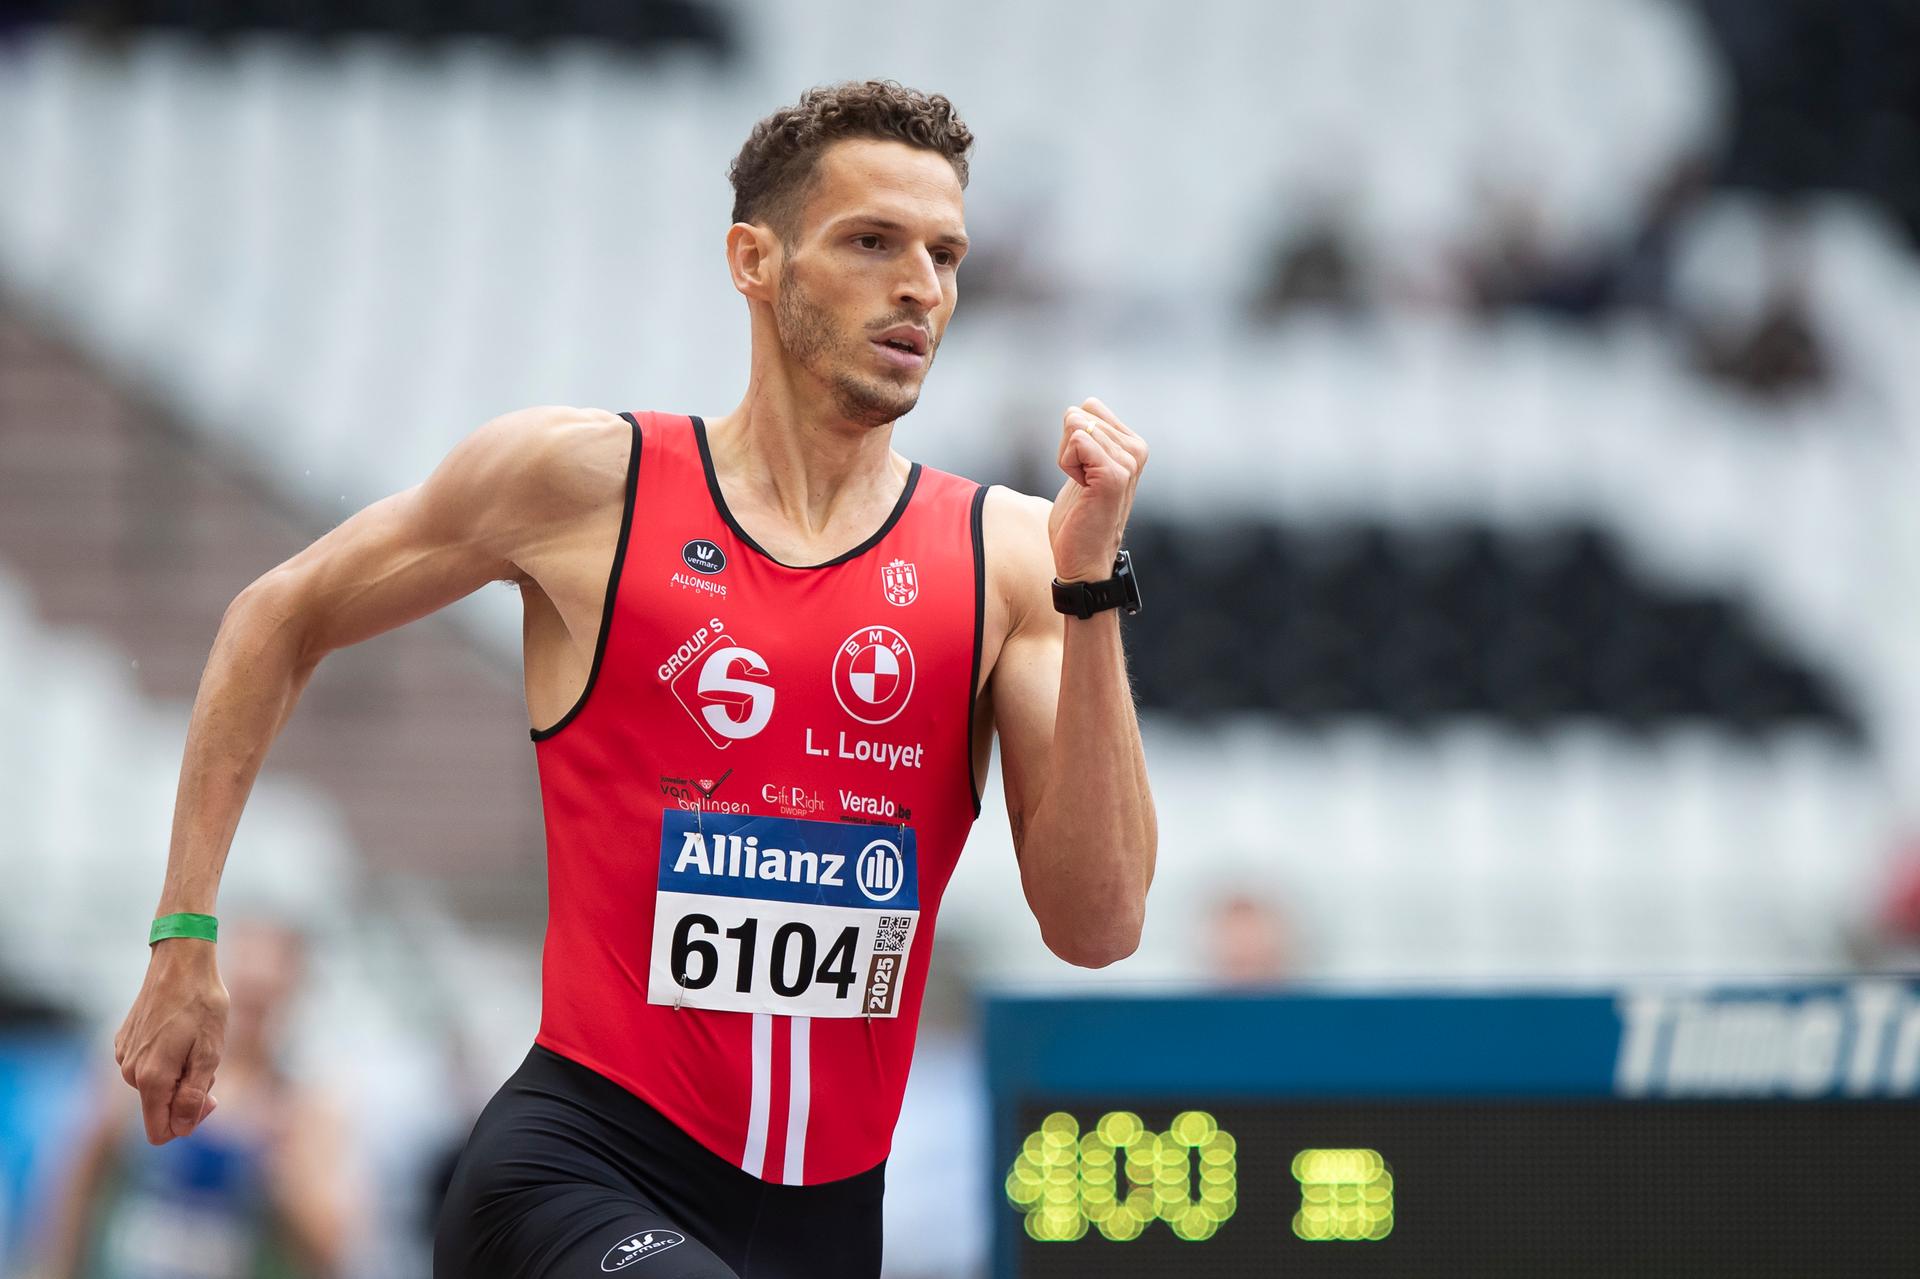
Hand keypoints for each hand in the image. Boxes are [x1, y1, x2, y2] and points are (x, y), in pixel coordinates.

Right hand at [114, 940, 227, 1143]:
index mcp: (151, 1078)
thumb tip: (181, 1128)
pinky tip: (179, 1033)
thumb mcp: (210, 1052)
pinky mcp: (124, 1042)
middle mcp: (129, 1072)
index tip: (209, 1098)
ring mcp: (123, 1056)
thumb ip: (194, 1095)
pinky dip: (166, 1060)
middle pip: (159, 1109)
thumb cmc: (202, 1005)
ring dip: (178, 1075)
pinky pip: (147, 1067)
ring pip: (155, 1088)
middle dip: (187, 1095)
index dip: (187, 1124)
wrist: (180, 963)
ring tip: (195, 1043)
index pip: (159, 1131)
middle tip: (209, 1063)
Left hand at [1049, 397, 1147, 583]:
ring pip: (1075, 426)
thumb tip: (1077, 409)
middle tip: (1081, 482)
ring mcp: (1128, 462)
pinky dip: (1066, 464)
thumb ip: (1089, 438)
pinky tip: (1081, 488)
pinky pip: (1077, 440)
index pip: (1090, 407)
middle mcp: (1136, 449)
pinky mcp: (1113, 475)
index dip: (1074, 436)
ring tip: (1083, 487)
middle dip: (1068, 448)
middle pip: (1079, 414)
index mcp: (1133, 444)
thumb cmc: (1080, 516)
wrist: (1084, 558)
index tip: (1083, 469)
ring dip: (1067, 459)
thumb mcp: (1087, 467)